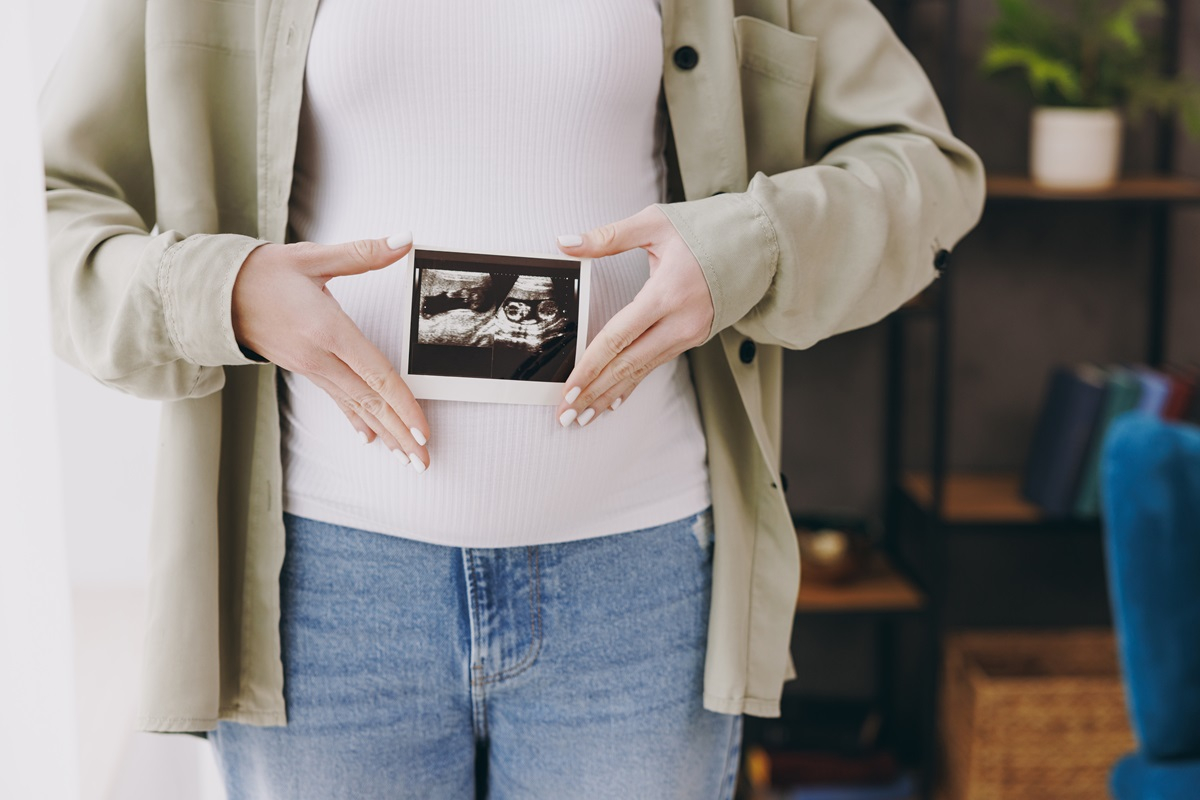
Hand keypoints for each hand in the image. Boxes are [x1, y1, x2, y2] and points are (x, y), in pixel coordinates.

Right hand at [231, 233, 430, 470]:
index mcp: (327, 330)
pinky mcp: (304, 370)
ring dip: (385, 433)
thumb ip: (364, 253)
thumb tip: (405, 239)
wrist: (210, 293)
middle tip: (424, 460)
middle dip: (400, 432)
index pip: (376, 374)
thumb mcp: (312, 258)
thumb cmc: (261, 272)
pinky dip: (356, 419)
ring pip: (356, 406)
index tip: (423, 428)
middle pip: (370, 401)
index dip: (402, 403)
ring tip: (407, 458)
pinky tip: (370, 439)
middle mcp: (319, 357)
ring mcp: (310, 368)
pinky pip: (337, 400)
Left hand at [553, 205, 713, 427]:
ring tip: (583, 415)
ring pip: (641, 370)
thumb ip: (608, 237)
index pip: (619, 338)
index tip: (569, 389)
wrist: (755, 244)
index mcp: (667, 293)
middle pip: (628, 364)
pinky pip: (655, 364)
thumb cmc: (706, 231)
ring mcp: (689, 333)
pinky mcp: (693, 337)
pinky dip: (632, 384)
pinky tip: (613, 401)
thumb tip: (567, 241)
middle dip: (594, 392)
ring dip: (609, 394)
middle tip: (566, 415)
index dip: (591, 366)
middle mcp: (680, 320)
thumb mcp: (655, 224)